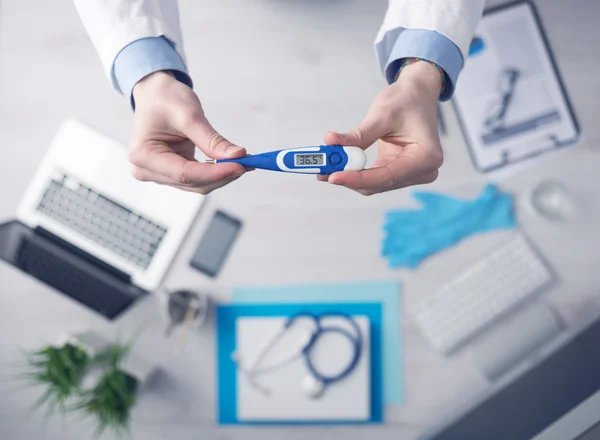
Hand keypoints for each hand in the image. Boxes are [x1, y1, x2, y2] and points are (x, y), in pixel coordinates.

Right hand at [128, 71, 246, 194]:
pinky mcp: (172, 174)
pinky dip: (217, 172)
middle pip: (192, 182)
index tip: (240, 165)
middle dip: (222, 174)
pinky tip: (233, 163)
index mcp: (143, 156)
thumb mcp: (188, 115)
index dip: (215, 172)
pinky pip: (198, 178)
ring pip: (198, 184)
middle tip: (249, 162)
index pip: (184, 173)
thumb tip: (237, 156)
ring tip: (245, 161)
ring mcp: (159, 175)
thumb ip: (211, 139)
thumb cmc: (164, 99)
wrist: (155, 94)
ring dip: (223, 175)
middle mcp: (147, 170)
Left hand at [319, 61, 443, 195]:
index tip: (333, 175)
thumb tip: (331, 143)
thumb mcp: (382, 114)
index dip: (357, 178)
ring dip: (348, 176)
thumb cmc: (407, 100)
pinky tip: (335, 167)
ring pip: (373, 184)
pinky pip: (372, 178)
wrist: (417, 94)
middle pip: (378, 184)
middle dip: (349, 177)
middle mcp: (423, 170)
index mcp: (426, 157)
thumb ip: (358, 135)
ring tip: (324, 166)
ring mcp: (411, 174)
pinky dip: (354, 173)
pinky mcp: (398, 172)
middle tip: (322, 169)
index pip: (387, 176)